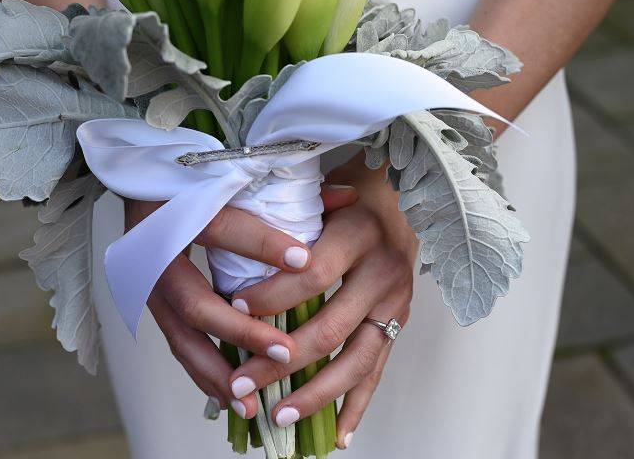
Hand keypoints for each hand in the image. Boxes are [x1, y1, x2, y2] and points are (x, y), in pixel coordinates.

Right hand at [124, 186, 357, 419]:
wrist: (143, 179)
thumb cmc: (198, 179)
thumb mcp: (239, 177)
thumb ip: (292, 190)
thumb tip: (348, 197)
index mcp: (178, 211)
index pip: (223, 228)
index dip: (262, 246)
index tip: (307, 262)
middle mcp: (157, 253)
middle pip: (194, 301)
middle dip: (242, 332)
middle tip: (287, 352)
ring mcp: (147, 283)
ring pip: (180, 336)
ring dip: (217, 371)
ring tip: (251, 404)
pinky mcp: (151, 303)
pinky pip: (177, 343)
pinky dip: (202, 371)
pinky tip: (228, 398)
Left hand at [227, 154, 417, 448]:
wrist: (399, 198)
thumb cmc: (345, 198)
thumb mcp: (319, 198)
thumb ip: (284, 224)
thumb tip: (232, 262)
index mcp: (358, 234)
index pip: (313, 274)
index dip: (273, 296)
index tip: (234, 309)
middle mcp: (383, 271)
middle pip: (331, 327)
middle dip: (281, 360)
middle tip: (241, 382)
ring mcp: (397, 303)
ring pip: (357, 360)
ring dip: (316, 394)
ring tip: (279, 416)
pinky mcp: (400, 323)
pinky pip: (378, 371)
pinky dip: (357, 405)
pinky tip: (336, 436)